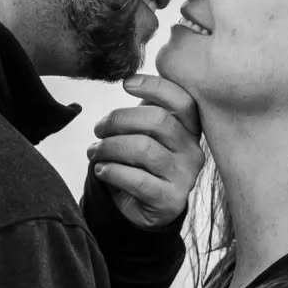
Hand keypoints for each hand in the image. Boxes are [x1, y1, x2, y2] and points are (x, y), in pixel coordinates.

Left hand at [88, 76, 203, 231]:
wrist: (144, 208)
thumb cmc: (142, 162)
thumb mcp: (147, 132)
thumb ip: (145, 108)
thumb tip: (129, 79)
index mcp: (190, 128)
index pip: (181, 99)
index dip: (154, 86)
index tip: (125, 83)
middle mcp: (193, 150)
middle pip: (159, 121)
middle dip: (120, 120)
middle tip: (98, 129)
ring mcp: (185, 176)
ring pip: (144, 150)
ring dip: (110, 147)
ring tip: (94, 152)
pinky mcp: (171, 200)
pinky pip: (137, 180)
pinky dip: (112, 171)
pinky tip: (101, 170)